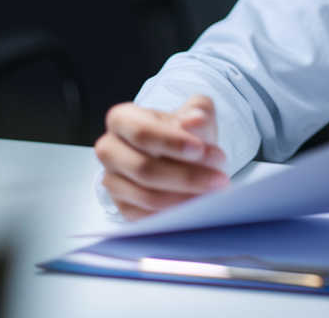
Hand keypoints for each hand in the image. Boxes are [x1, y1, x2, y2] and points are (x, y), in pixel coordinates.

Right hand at [95, 95, 228, 220]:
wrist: (182, 156)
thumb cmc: (185, 132)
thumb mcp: (195, 114)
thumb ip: (198, 111)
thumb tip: (196, 120)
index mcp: (122, 119)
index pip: (141, 132)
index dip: (171, 142)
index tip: (200, 149)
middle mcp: (110, 150)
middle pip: (143, 169)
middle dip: (185, 176)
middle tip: (218, 177)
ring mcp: (113, 181)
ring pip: (147, 196)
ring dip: (185, 196)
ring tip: (214, 191)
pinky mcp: (124, 207)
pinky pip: (148, 217)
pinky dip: (176, 213)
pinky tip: (199, 205)